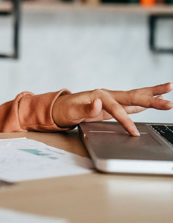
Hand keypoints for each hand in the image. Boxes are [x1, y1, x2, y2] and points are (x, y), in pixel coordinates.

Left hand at [52, 82, 172, 136]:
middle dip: (151, 99)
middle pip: (133, 96)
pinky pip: (132, 103)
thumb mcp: (71, 112)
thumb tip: (97, 103)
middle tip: (168, 101)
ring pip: (135, 96)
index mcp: (99, 95)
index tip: (134, 133)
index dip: (125, 122)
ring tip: (169, 89)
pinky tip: (154, 98)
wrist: (60, 108)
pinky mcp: (113, 105)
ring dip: (152, 94)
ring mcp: (111, 98)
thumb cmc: (64, 110)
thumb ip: (85, 109)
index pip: (117, 110)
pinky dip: (144, 101)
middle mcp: (108, 94)